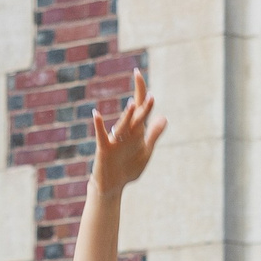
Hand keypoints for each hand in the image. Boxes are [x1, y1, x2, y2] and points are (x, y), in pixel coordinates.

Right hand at [87, 74, 165, 194]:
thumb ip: (153, 135)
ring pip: (123, 126)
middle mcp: (126, 133)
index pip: (140, 109)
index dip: (142, 92)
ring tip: (133, 103)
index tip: (138, 73)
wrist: (112, 186)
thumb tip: (164, 117)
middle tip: (141, 82)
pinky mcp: (105, 150)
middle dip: (141, 103)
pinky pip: (101, 136)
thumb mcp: (145, 151)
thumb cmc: (127, 168)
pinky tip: (96, 114)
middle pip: (135, 116)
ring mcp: (115, 141)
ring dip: (127, 115)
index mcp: (136, 132)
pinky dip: (99, 126)